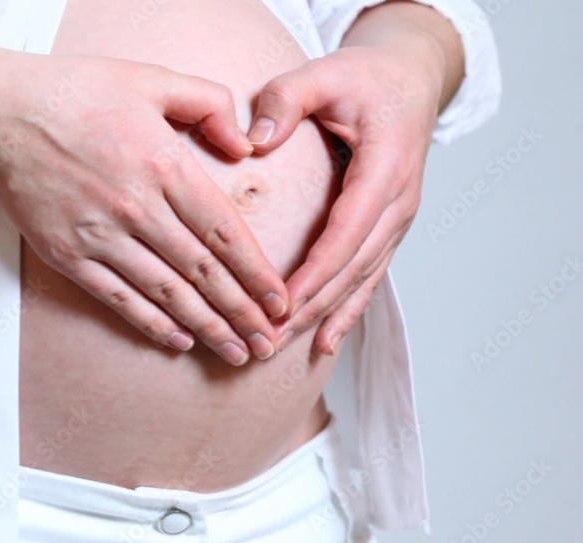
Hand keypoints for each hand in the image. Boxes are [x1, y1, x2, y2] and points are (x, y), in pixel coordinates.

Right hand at [0, 52, 289, 363]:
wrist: (1, 115)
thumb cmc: (77, 91)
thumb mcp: (152, 79)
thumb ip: (208, 104)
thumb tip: (245, 147)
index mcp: (163, 165)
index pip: (223, 232)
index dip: (257, 273)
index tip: (281, 301)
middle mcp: (136, 207)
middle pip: (202, 272)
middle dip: (242, 313)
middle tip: (270, 344)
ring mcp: (99, 235)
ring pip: (166, 293)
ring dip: (206, 327)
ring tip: (237, 353)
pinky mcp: (67, 254)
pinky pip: (117, 298)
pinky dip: (150, 323)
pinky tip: (179, 340)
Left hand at [248, 41, 450, 355]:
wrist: (409, 81)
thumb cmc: (365, 78)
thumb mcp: (324, 73)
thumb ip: (286, 99)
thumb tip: (254, 140)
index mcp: (386, 169)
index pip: (347, 231)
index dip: (316, 272)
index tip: (282, 303)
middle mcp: (398, 202)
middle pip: (353, 267)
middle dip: (311, 307)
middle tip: (267, 339)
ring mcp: (397, 220)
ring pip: (362, 280)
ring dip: (324, 316)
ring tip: (285, 348)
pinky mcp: (387, 229)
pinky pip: (368, 277)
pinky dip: (346, 311)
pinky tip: (325, 343)